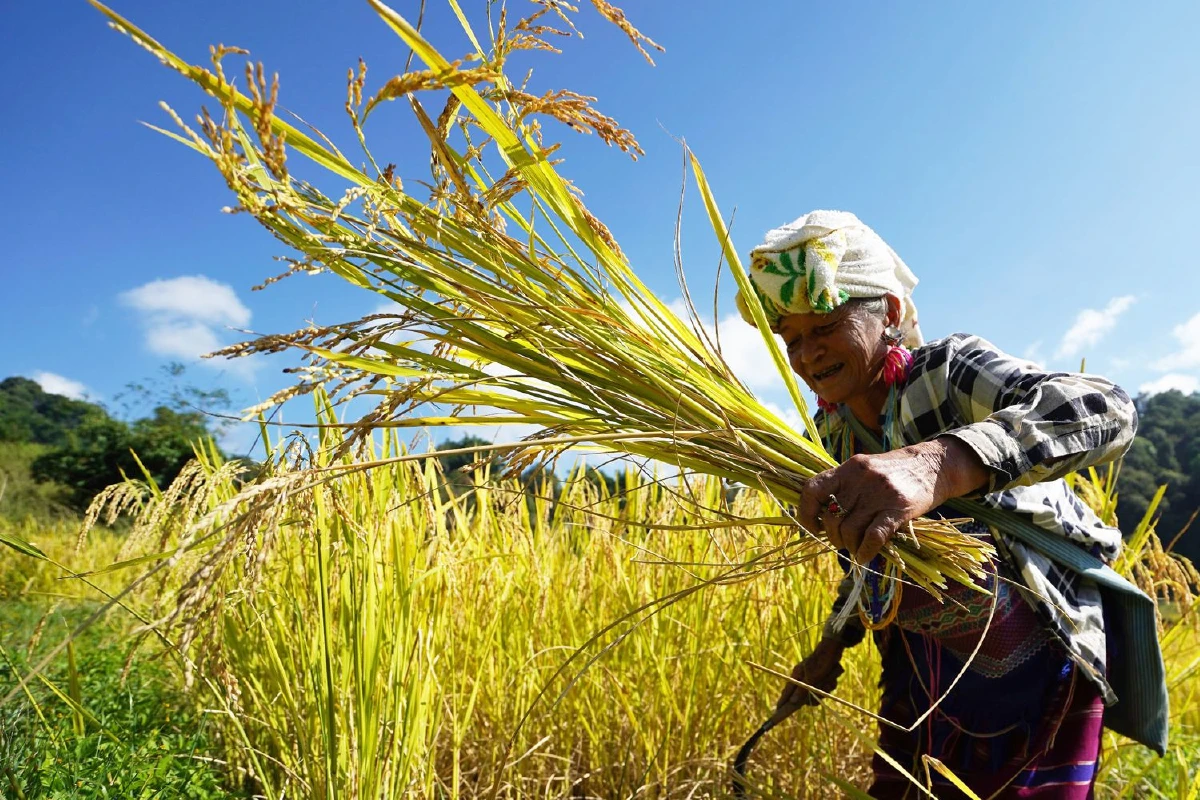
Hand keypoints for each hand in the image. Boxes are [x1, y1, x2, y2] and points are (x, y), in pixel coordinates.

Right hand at [777, 637, 844, 710]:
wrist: (831, 650)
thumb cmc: (819, 663)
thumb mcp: (811, 679)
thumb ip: (801, 691)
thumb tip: (793, 702)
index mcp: (796, 676)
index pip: (787, 692)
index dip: (783, 701)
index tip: (777, 710)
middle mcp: (802, 678)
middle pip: (805, 696)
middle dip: (814, 696)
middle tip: (820, 692)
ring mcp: (811, 677)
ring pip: (816, 692)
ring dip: (824, 689)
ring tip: (828, 681)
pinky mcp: (820, 676)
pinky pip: (824, 687)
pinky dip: (829, 684)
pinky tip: (831, 678)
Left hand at [798, 437, 989, 563]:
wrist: (933, 465)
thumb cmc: (894, 472)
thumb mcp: (864, 469)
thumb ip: (843, 486)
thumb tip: (819, 516)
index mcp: (848, 468)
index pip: (812, 489)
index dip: (805, 512)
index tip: (811, 527)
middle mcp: (860, 479)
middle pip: (832, 517)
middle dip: (833, 536)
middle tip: (841, 542)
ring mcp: (879, 493)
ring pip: (850, 530)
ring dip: (849, 546)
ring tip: (855, 548)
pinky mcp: (899, 509)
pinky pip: (874, 537)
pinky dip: (865, 551)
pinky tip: (865, 556)